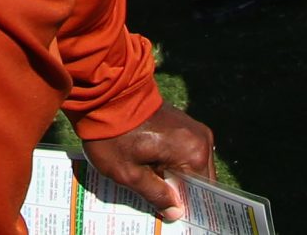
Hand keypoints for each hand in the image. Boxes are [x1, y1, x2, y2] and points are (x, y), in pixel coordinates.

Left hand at [82, 104, 215, 222]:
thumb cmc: (114, 134)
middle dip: (178, 192)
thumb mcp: (129, 173)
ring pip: (190, 167)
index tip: (171, 214)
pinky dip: (170, 164)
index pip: (202, 192)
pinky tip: (151, 170)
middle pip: (198, 180)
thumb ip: (156, 195)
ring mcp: (193, 129)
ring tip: (152, 186)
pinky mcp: (182, 124)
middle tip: (158, 203)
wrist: (104, 93)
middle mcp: (201, 140)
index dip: (186, 206)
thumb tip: (176, 212)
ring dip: (173, 178)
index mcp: (193, 152)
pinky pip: (183, 153)